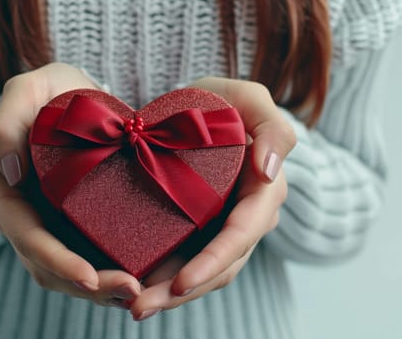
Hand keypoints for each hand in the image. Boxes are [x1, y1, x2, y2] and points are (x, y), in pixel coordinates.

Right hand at [0, 63, 140, 308]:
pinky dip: (110, 273)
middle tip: (133, 291)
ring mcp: (48, 223)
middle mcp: (23, 215)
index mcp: (4, 190)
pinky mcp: (74, 224)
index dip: (56, 261)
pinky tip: (141, 278)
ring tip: (140, 293)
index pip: (26, 236)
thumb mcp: (27, 90)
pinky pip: (88, 257)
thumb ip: (6, 120)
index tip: (91, 275)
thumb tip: (9, 170)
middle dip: (88, 285)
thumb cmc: (52, 92)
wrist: (77, 98)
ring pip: (68, 273)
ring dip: (101, 290)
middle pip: (48, 266)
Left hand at [129, 77, 295, 319]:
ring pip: (203, 272)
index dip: (213, 262)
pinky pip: (187, 260)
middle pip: (220, 266)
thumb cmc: (221, 102)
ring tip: (134, 308)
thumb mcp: (247, 99)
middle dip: (183, 291)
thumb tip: (269, 170)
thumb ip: (272, 127)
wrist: (196, 109)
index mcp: (263, 192)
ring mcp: (223, 227)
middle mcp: (246, 217)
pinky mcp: (200, 229)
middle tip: (139, 308)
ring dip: (170, 295)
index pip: (241, 235)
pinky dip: (165, 278)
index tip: (181, 283)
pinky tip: (139, 288)